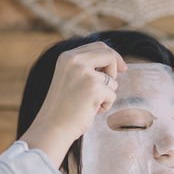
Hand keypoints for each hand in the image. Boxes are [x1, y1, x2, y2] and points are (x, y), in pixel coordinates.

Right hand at [22, 42, 126, 166]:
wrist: (52, 127)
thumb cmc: (62, 107)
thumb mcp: (70, 78)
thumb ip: (86, 67)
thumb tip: (114, 63)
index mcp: (67, 56)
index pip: (99, 46)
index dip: (112, 56)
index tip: (121, 68)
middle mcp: (75, 60)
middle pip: (109, 54)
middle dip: (115, 69)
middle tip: (111, 85)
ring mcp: (84, 73)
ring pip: (112, 80)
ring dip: (106, 94)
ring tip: (89, 104)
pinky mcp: (94, 88)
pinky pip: (112, 94)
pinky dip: (105, 105)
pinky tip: (91, 111)